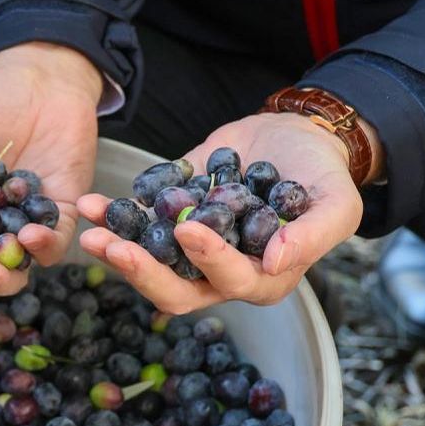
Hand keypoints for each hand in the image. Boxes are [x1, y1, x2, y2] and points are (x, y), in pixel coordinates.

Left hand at [78, 112, 365, 313]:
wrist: (296, 136)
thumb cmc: (324, 176)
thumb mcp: (337, 205)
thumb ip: (312, 236)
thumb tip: (277, 262)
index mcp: (262, 279)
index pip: (229, 280)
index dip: (207, 260)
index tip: (185, 230)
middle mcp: (219, 273)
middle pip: (175, 288)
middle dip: (140, 271)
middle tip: (110, 246)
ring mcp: (190, 249)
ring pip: (148, 262)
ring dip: (116, 247)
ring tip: (88, 227)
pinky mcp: (170, 219)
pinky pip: (138, 225)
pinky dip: (113, 216)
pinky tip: (89, 203)